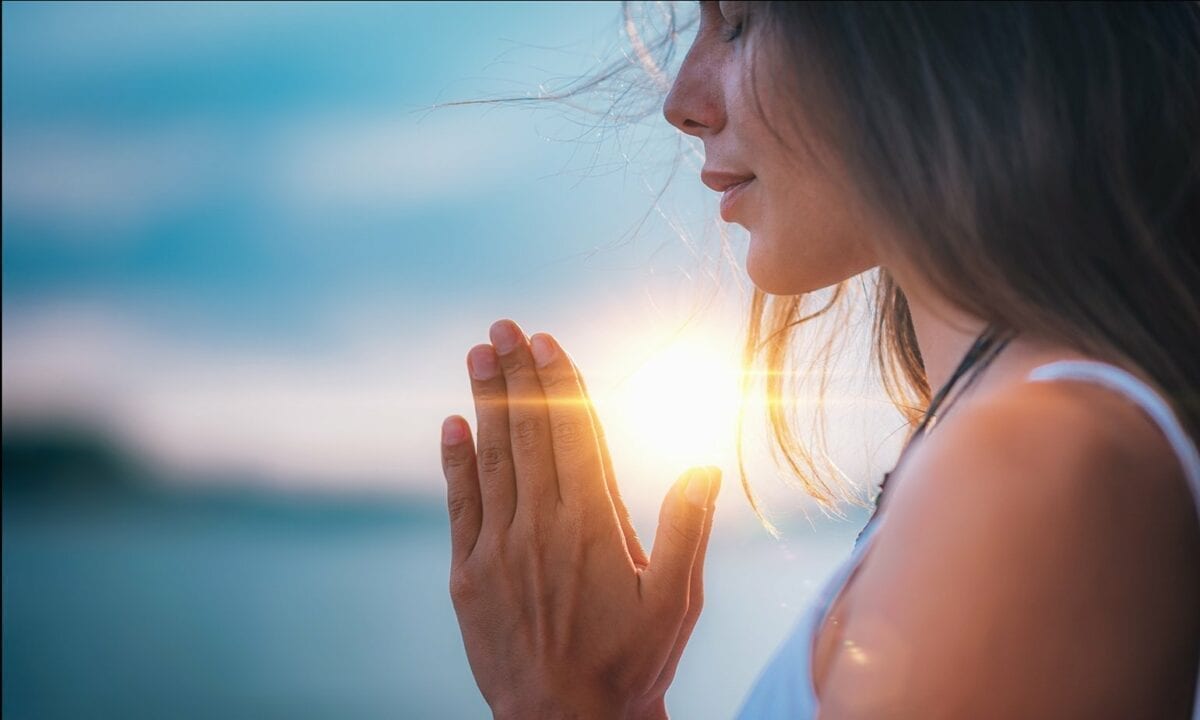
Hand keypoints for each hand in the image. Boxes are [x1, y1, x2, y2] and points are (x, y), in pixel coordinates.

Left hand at [440, 319, 719, 718]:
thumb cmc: (631, 663)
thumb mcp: (677, 600)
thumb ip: (688, 527)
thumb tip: (704, 462)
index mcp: (594, 524)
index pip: (574, 434)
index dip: (559, 383)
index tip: (546, 340)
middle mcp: (542, 525)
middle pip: (528, 433)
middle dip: (516, 375)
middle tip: (502, 327)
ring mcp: (500, 548)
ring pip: (492, 458)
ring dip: (484, 402)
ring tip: (478, 355)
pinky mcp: (468, 573)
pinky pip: (460, 505)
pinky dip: (455, 462)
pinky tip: (451, 424)